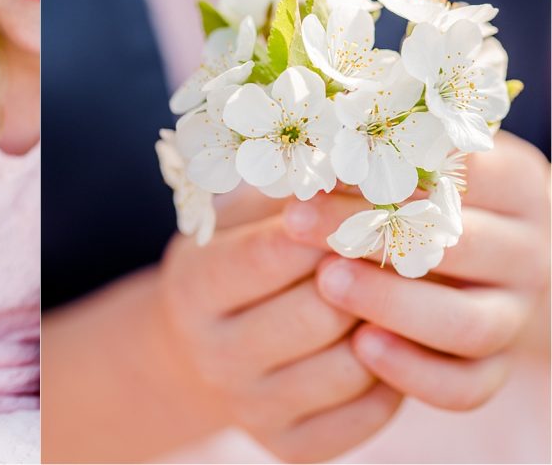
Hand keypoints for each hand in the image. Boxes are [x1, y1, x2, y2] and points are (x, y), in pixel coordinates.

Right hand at [156, 184, 403, 462]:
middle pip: (316, 313)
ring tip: (395, 288)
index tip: (372, 195)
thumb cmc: (234, 256)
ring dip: (385, 323)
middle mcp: (214, 355)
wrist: (206, 344)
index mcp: (193, 287)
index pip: (268, 254)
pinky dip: (392, 374)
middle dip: (366, 273)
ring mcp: (250, 407)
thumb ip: (283, 191)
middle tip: (398, 242)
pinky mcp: (290, 446)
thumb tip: (352, 155)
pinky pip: (367, 414)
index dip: (327, 225)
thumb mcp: (238, 215)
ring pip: (350, 366)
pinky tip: (383, 336)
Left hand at [283, 130, 550, 411]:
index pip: (461, 173)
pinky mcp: (497, 367)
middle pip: (463, 245)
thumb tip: (302, 149)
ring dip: (393, 304)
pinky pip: (467, 385)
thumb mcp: (407, 164)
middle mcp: (528, 249)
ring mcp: (516, 313)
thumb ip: (374, 159)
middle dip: (373, 234)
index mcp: (513, 182)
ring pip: (471, 323)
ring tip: (326, 284)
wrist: (460, 264)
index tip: (316, 167)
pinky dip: (415, 372)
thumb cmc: (412, 196)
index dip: (386, 170)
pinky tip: (360, 349)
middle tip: (298, 222)